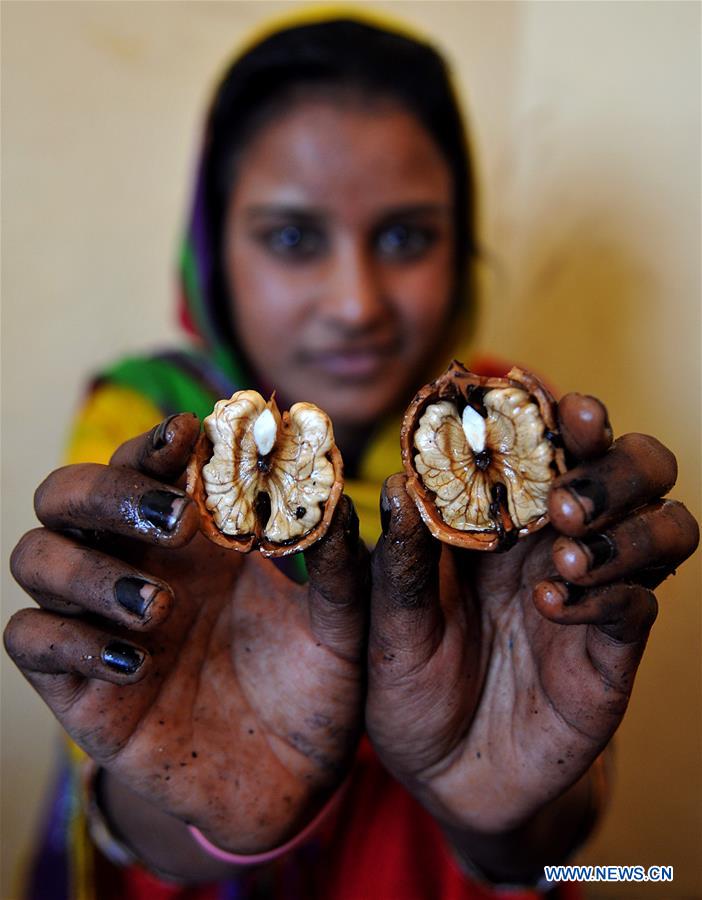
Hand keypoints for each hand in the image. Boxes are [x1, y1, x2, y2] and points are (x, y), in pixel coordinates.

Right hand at [6, 414, 368, 858]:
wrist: (291, 779)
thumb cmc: (312, 685)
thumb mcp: (337, 625)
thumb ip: (336, 567)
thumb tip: (336, 499)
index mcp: (194, 537)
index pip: (148, 465)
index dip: (156, 442)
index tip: (188, 433)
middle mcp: (135, 564)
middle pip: (70, 493)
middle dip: (109, 491)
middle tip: (174, 520)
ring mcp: (99, 620)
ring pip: (36, 556)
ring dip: (88, 569)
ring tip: (160, 607)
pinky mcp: (76, 682)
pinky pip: (31, 638)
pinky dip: (70, 638)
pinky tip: (135, 661)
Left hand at [367, 395, 697, 848]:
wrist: (446, 776)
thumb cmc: (409, 686)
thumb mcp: (388, 624)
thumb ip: (398, 562)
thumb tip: (393, 487)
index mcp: (502, 517)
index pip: (550, 442)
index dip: (558, 413)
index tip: (551, 400)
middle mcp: (558, 540)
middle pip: (631, 466)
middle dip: (612, 461)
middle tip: (566, 491)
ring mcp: (595, 590)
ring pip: (665, 524)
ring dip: (628, 523)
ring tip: (565, 549)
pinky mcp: (613, 647)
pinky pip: (643, 600)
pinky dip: (612, 591)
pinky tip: (555, 606)